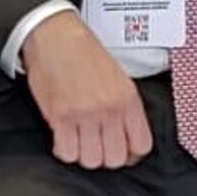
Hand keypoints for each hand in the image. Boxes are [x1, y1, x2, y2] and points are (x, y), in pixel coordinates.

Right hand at [20, 9, 152, 169]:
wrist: (55, 35)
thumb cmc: (83, 51)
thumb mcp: (118, 74)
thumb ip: (125, 105)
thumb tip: (127, 134)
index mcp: (127, 98)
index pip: (141, 145)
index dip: (131, 153)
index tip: (122, 149)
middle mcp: (109, 109)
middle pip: (114, 159)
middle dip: (106, 156)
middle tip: (98, 145)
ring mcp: (84, 114)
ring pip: (90, 161)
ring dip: (84, 154)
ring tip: (80, 140)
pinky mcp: (60, 117)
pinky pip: (66, 153)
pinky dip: (65, 150)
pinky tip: (64, 137)